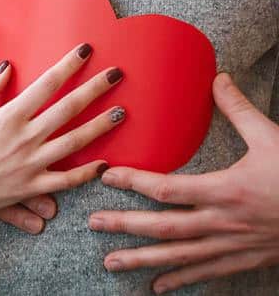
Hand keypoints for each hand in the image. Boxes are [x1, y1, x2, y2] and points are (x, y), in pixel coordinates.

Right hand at [0, 42, 125, 217]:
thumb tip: (7, 67)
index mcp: (9, 116)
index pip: (47, 84)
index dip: (68, 65)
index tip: (86, 51)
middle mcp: (25, 138)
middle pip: (69, 108)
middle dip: (95, 88)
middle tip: (117, 74)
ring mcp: (31, 164)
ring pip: (75, 143)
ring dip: (100, 126)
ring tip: (121, 113)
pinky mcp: (31, 187)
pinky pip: (66, 180)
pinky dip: (87, 173)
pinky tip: (104, 164)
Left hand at [89, 73, 278, 293]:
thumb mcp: (272, 138)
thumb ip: (239, 110)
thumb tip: (218, 78)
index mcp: (226, 190)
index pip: (167, 188)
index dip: (133, 182)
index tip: (106, 176)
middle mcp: (223, 221)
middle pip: (164, 226)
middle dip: (125, 225)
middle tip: (92, 223)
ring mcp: (232, 244)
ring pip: (179, 255)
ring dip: (142, 259)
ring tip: (110, 262)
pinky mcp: (245, 258)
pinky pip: (206, 272)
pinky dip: (180, 278)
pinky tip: (157, 286)